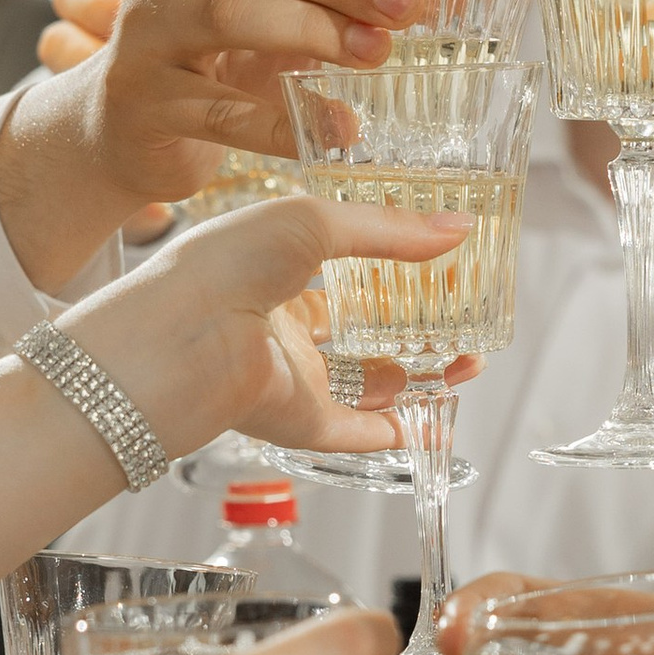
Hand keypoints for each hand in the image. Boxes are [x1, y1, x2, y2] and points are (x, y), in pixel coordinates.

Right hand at [0, 0, 423, 278]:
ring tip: (376, 57)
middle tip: (403, 8)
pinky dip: (286, 121)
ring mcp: (149, 33)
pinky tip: (340, 133)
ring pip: (231, 14)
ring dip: (312, 33)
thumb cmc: (225, 56)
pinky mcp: (147, 102)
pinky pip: (221, 109)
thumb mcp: (291, 10)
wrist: (131, 128)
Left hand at [67, 189, 477, 460]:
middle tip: (463, 321)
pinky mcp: (302, 424)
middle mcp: (285, 334)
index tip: (436, 269)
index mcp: (276, 280)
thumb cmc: (224, 264)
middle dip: (413, 332)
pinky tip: (437, 418)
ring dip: (418, 379)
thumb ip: (385, 229)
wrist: (184, 336)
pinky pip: (359, 433)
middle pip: (361, 338)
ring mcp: (295, 381)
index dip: (388, 276)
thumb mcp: (310, 221)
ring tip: (468, 363)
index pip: (341, 282)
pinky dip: (400, 430)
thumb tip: (456, 230)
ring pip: (368, 387)